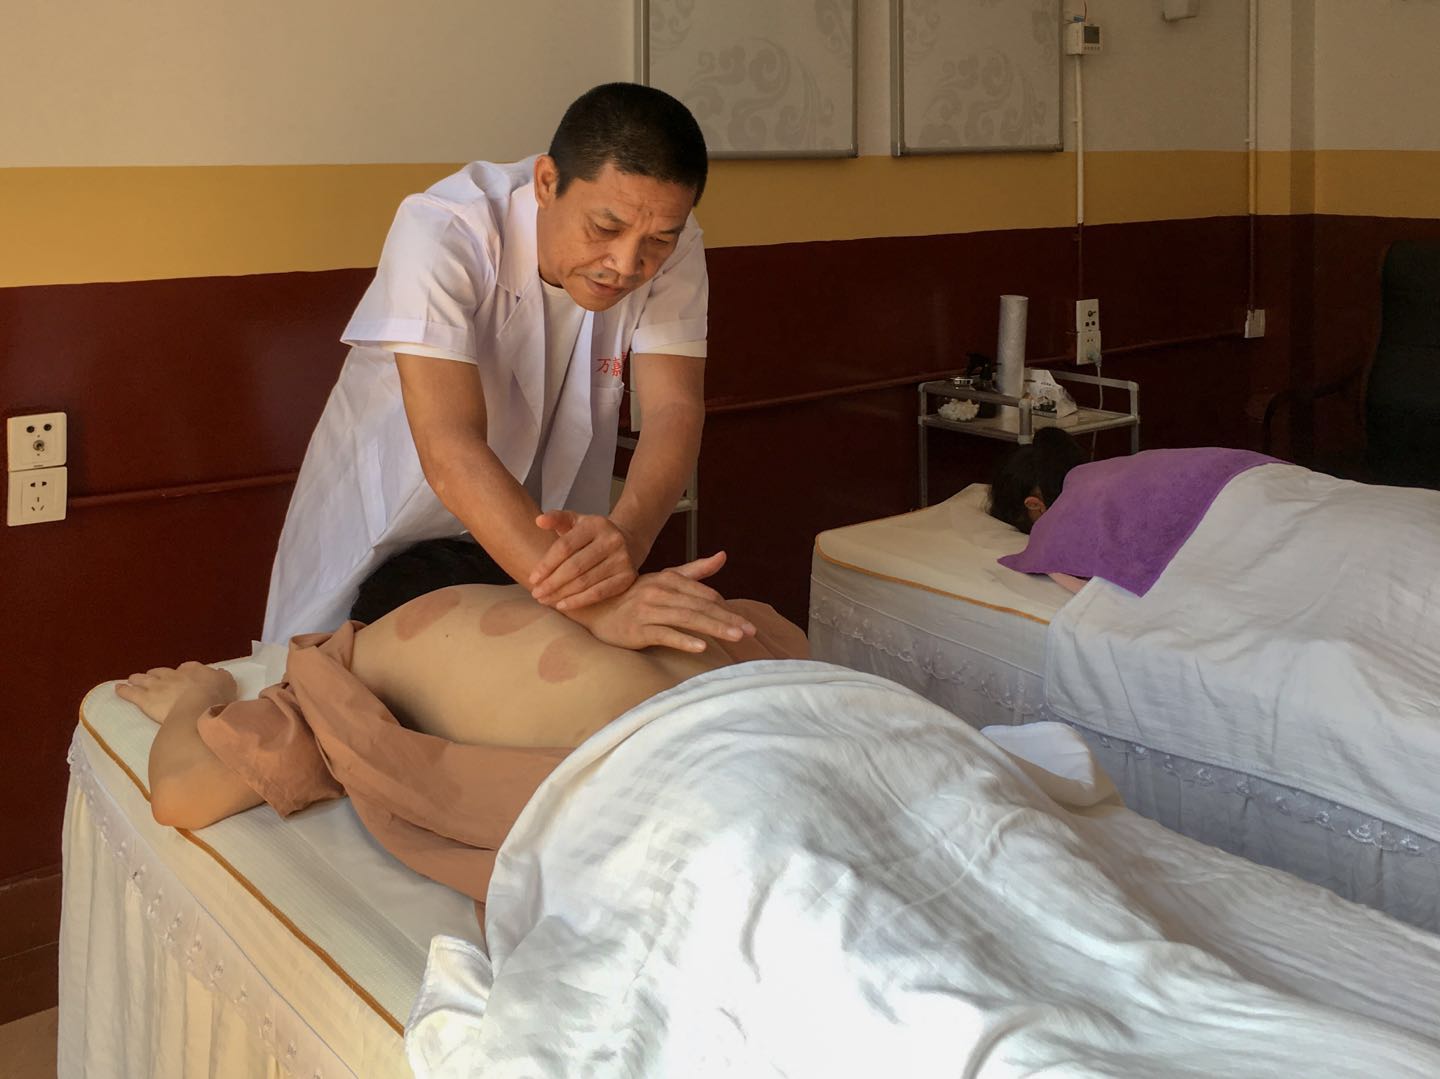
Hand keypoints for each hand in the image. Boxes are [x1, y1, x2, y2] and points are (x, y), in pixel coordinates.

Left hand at [116, 662, 237, 723]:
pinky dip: (124, 690)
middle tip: (153, 677)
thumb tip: (219, 674)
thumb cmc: (215, 697)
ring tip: (132, 679)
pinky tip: (118, 688)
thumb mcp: (227, 683)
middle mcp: (173, 674)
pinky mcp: (144, 699)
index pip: (186, 669)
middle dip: (157, 674)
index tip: (182, 678)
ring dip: (138, 679)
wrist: (197, 708)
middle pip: (161, 672)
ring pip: (144, 679)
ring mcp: (157, 685)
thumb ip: (221, 678)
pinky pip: (131, 693)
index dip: (182, 674)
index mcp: (193, 670)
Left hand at [529, 511, 641, 609]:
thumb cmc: (592, 535)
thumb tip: (539, 521)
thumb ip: (557, 518)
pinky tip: (562, 605)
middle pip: (574, 567)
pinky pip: (599, 593)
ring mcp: (622, 559)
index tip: (533, 578)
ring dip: (561, 594)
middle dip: (552, 583)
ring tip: (546, 599)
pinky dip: (578, 601)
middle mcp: (612, 540)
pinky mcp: (627, 577)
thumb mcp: (576, 522)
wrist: (627, 543)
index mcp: (596, 524)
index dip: (546, 564)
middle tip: (536, 593)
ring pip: (585, 582)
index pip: (565, 546)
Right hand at [579, 552, 757, 652]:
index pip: (705, 595)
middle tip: (751, 631)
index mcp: (668, 579)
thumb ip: (695, 570)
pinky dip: (682, 640)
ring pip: (687, 619)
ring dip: (713, 627)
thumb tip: (723, 556)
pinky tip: (700, 646)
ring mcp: (647, 611)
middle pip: (700, 607)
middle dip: (728, 619)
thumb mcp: (664, 579)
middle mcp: (659, 592)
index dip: (727, 608)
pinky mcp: (636, 630)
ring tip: (736, 636)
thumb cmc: (633, 596)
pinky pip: (663, 634)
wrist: (593, 609)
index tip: (746, 622)